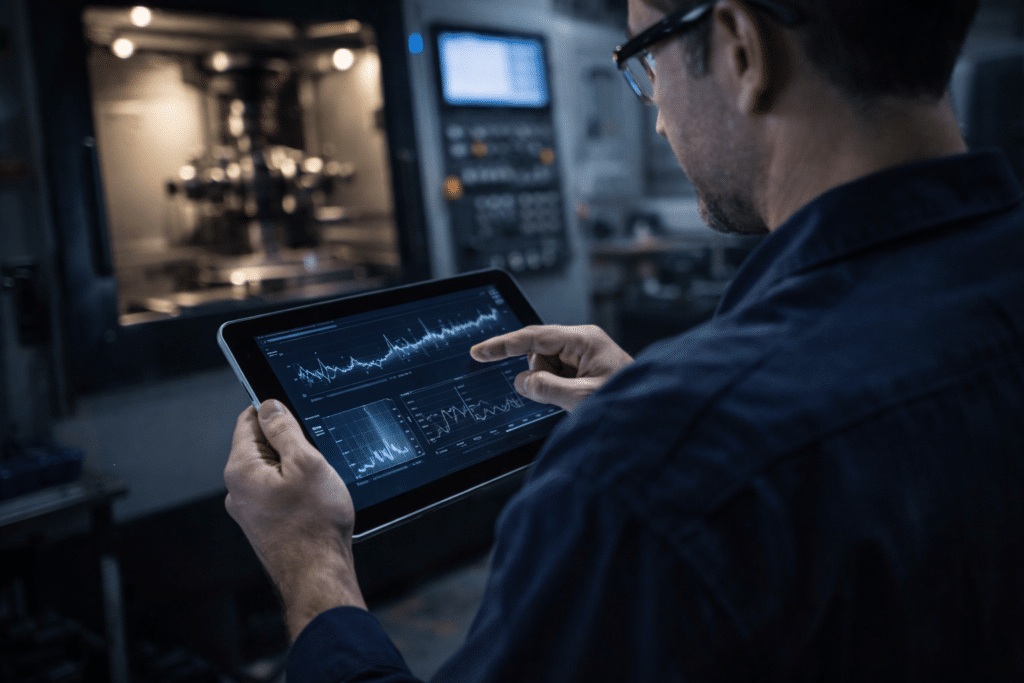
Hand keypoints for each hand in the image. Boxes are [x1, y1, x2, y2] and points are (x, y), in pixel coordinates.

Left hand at [224, 400, 365, 639]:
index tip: (296, 413)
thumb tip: (268, 405)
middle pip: (261, 446)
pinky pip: (278, 493)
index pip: (248, 420)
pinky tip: (316, 500)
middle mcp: (237, 490)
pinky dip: (297, 489)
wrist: (318, 575)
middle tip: (316, 452)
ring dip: (295, 469)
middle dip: (289, 443)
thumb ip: (284, 429)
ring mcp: (249, 511)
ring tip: (318, 481)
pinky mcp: (264, 525)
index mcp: (241, 469)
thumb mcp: (306, 462)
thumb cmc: (314, 523)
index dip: (274, 411)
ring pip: (272, 471)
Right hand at [470, 325, 632, 411]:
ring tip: (578, 399)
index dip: (503, 345)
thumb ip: (547, 389)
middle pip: (539, 356)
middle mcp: (583, 343)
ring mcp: (584, 357)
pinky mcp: (584, 371)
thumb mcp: (582, 398)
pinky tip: (576, 400)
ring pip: (545, 370)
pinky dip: (559, 392)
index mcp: (584, 340)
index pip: (533, 337)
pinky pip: (557, 379)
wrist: (653, 416)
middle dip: (542, 378)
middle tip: (565, 395)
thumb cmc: (628, 402)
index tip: (479, 352)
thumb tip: (522, 383)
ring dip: (553, 388)